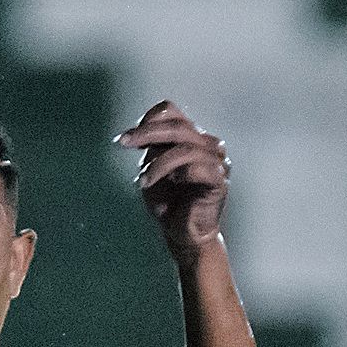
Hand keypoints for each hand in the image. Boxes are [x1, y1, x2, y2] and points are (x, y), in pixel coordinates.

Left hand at [118, 101, 229, 260]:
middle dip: (147, 133)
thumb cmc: (168, 202)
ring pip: (186, 148)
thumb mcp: (152, 167)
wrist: (182, 234)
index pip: (172, 112)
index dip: (148, 119)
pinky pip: (198, 168)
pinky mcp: (220, 181)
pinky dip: (178, 173)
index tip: (127, 138)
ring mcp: (218, 162)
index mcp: (192, 137)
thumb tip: (138, 132)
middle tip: (125, 143)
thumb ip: (150, 147)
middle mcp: (208, 145)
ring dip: (158, 163)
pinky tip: (169, 183)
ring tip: (143, 181)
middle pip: (178, 125)